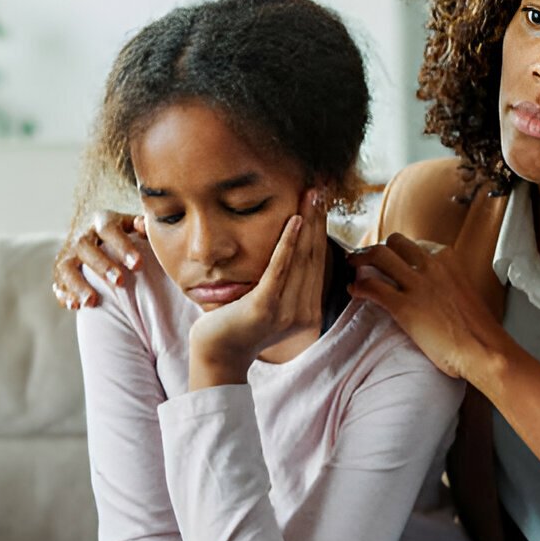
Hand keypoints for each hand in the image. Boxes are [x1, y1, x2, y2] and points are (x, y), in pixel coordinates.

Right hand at [52, 210, 145, 308]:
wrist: (92, 234)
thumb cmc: (122, 234)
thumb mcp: (132, 226)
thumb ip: (142, 227)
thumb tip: (145, 226)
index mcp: (101, 221)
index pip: (109, 230)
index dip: (122, 246)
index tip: (138, 265)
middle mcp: (81, 235)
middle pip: (85, 246)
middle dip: (102, 265)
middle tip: (120, 282)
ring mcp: (68, 253)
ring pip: (67, 267)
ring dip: (78, 284)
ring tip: (92, 302)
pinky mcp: (60, 270)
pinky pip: (59, 283)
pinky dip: (65, 295)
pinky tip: (76, 306)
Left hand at [188, 189, 327, 389]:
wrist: (216, 354)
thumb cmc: (237, 323)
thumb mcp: (268, 301)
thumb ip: (284, 281)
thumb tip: (290, 249)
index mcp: (308, 310)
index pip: (317, 261)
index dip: (321, 228)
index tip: (323, 200)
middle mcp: (303, 312)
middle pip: (314, 255)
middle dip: (318, 218)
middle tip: (322, 186)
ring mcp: (286, 311)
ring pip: (301, 258)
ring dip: (308, 222)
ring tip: (312, 194)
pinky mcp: (265, 307)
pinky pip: (279, 269)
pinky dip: (288, 242)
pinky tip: (295, 220)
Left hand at [347, 232, 511, 386]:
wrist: (484, 349)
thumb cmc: (477, 329)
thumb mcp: (463, 292)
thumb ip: (446, 283)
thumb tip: (432, 290)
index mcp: (448, 260)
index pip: (415, 245)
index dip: (397, 251)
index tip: (391, 258)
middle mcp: (432, 265)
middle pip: (394, 243)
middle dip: (377, 248)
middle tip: (365, 257)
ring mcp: (417, 283)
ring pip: (378, 256)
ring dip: (360, 258)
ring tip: (352, 264)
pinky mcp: (403, 305)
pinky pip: (372, 287)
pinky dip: (358, 286)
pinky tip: (354, 290)